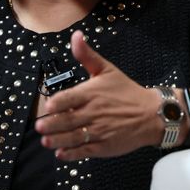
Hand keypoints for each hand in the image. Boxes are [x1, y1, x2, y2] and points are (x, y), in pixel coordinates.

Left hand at [35, 30, 163, 160]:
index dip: (56, 103)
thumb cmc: (126, 91)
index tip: (48, 106)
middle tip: (39, 126)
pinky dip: (72, 154)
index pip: (69, 98)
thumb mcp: (107, 69)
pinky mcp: (104, 146)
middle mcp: (94, 112)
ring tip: (45, 141)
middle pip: (68, 120)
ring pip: (74, 137)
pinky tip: (61, 154)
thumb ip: (87, 55)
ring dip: (57, 140)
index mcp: (92, 93)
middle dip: (52, 124)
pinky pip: (85, 151)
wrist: (151, 114)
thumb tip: (76, 35)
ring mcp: (99, 131)